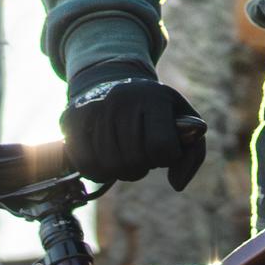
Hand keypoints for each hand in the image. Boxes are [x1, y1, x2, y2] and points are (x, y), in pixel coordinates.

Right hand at [62, 75, 204, 188]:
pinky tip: (106, 158)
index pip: (162, 147)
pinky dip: (99, 171)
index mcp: (154, 98)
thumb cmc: (153, 109)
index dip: (166, 158)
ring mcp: (93, 108)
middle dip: (143, 166)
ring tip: (125, 155)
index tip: (164, 149)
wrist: (112, 79)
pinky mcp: (71, 119)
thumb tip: (177, 185)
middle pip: (134, 160)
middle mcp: (121, 100)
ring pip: (109, 166)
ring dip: (121, 171)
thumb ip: (193, 153)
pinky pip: (85, 165)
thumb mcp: (183, 121)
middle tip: (143, 153)